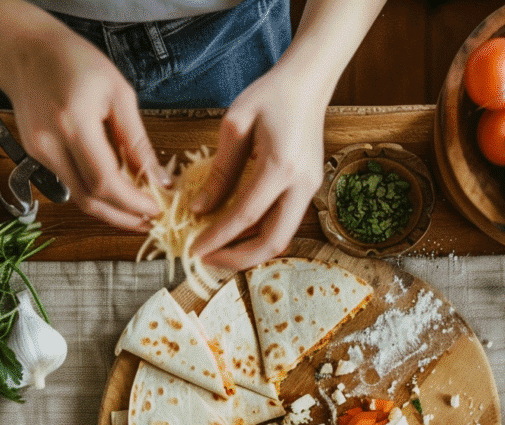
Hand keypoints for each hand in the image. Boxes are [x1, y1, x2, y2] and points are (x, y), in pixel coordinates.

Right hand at [0, 24, 168, 229]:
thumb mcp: (118, 93)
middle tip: (151, 222)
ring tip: (137, 213)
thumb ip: (137, 140)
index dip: (133, 202)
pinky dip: (93, 195)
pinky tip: (115, 194)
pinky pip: (67, 186)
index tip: (158, 208)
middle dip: (123, 217)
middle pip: (88, 199)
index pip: (105, 180)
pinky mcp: (33, 156)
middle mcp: (49, 143)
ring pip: (76, 198)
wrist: (23, 49)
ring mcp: (37, 153)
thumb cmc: (73, 60)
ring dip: (109, 212)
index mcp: (73, 122)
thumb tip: (159, 178)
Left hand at [189, 64, 327, 270]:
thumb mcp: (234, 126)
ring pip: (281, 238)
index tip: (194, 249)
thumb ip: (219, 171)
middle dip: (238, 258)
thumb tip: (199, 209)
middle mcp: (302, 184)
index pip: (245, 216)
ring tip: (218, 249)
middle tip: (208, 259)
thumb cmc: (269, 97)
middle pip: (273, 241)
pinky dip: (259, 235)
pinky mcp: (309, 190)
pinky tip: (236, 232)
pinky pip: (284, 223)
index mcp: (281, 166)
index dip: (217, 238)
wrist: (307, 85)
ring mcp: (310, 189)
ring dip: (249, 250)